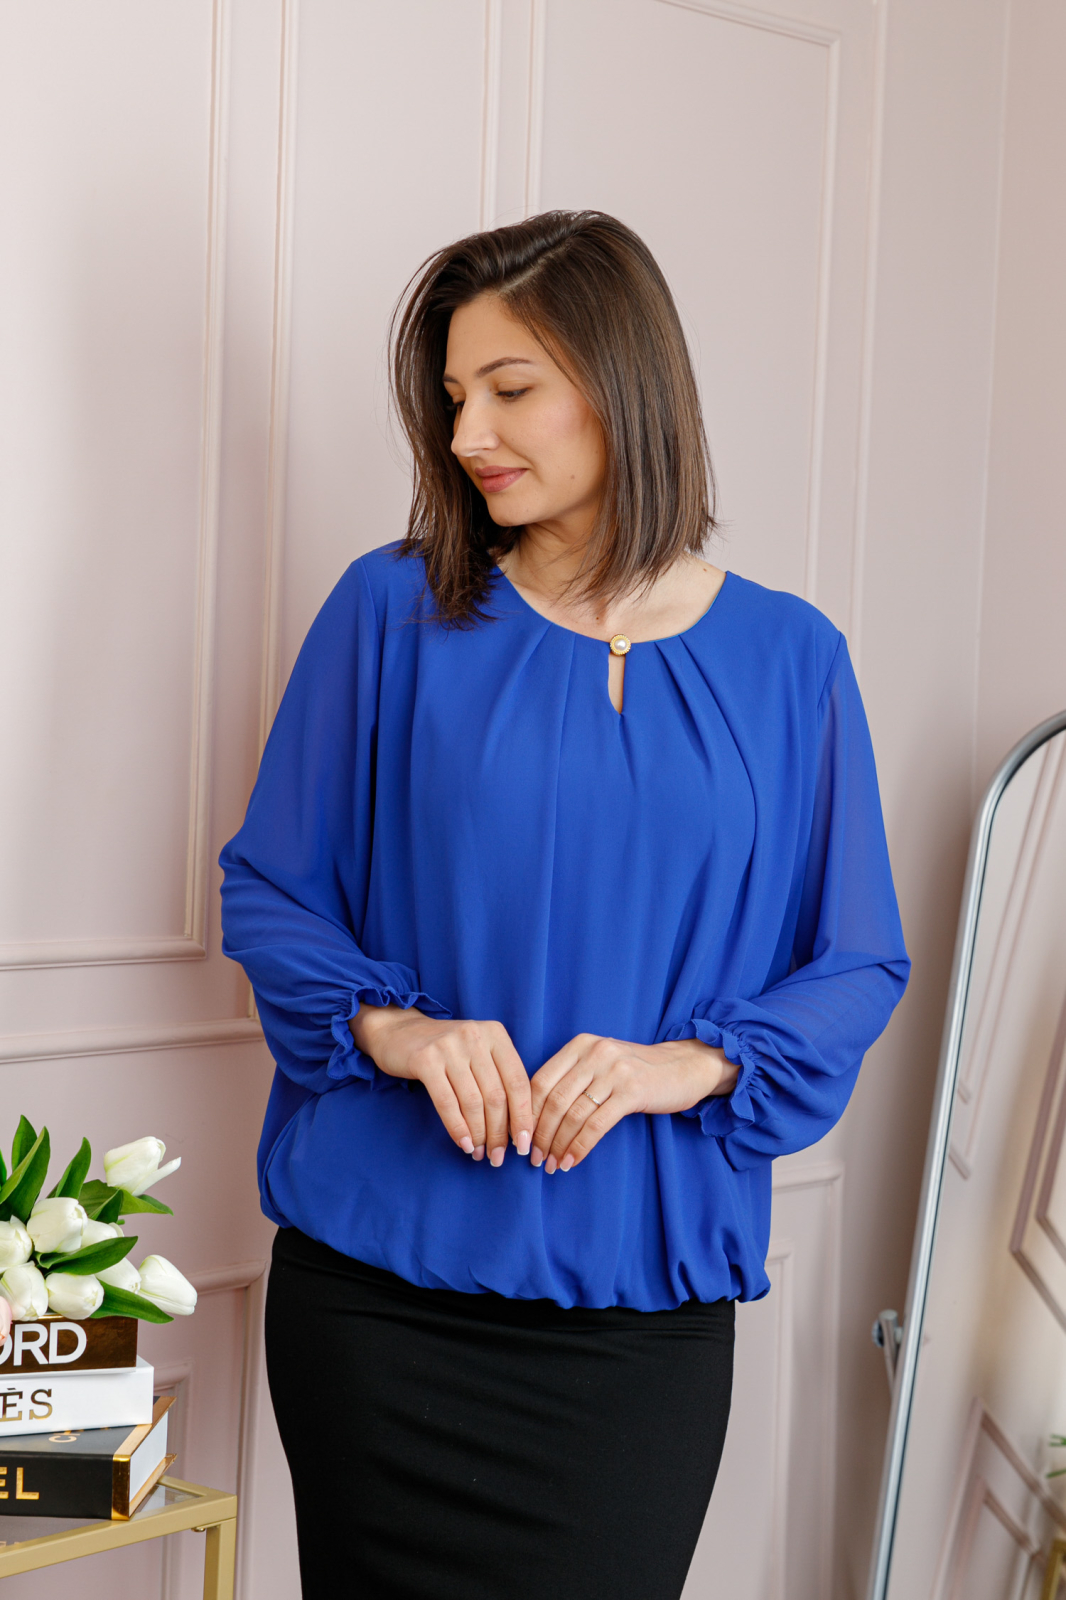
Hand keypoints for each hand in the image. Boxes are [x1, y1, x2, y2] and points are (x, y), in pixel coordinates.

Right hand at [350, 1005, 532, 1165]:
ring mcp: (449, 1047)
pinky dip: (458, 1128)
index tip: (523, 1144)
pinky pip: (447, 1103)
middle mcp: (475, 1037)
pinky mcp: (425, 1060)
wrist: (399, 1029)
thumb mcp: (478, 1052)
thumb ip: (498, 1077)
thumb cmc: (446, 1049)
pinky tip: (464, 1144)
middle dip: (499, 1133)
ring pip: (473, 1102)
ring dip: (479, 1134)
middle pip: (496, 1096)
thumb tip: (517, 1126)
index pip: (518, 1082)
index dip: (523, 1117)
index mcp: (495, 1034)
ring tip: (480, 1153)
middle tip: (498, 1156)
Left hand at [529, 1034, 736, 1173]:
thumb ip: (572, 1078)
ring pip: (573, 1115)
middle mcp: (594, 1053)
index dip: (526, 1113)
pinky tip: (573, 1161)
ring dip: (559, 1145)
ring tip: (553, 1164)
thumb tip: (536, 1117)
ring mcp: (614, 1071)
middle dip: (541, 1134)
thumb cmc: (636, 1070)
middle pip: (553, 1100)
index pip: (540, 1080)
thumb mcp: (601, 1063)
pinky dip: (580, 1146)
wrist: (684, 1066)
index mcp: (580, 1045)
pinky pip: (597, 1125)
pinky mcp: (632, 1091)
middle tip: (535, 1158)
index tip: (521, 1138)